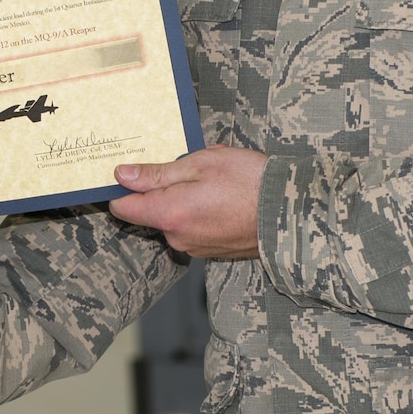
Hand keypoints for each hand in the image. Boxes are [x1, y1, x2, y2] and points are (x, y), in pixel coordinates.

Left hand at [106, 146, 265, 257]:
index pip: (122, 207)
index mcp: (170, 214)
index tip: (129, 171)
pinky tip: (221, 197)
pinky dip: (198, 212)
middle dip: (161, 189)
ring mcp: (194, 247)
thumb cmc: (249, 182)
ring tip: (212, 181)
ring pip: (172, 219)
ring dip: (182, 200)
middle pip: (149, 212)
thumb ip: (158, 173)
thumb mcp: (201, 163)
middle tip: (187, 167)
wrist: (291, 212)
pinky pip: (191, 228)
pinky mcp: (210, 251)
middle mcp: (177, 237)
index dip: (121, 188)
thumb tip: (122, 175)